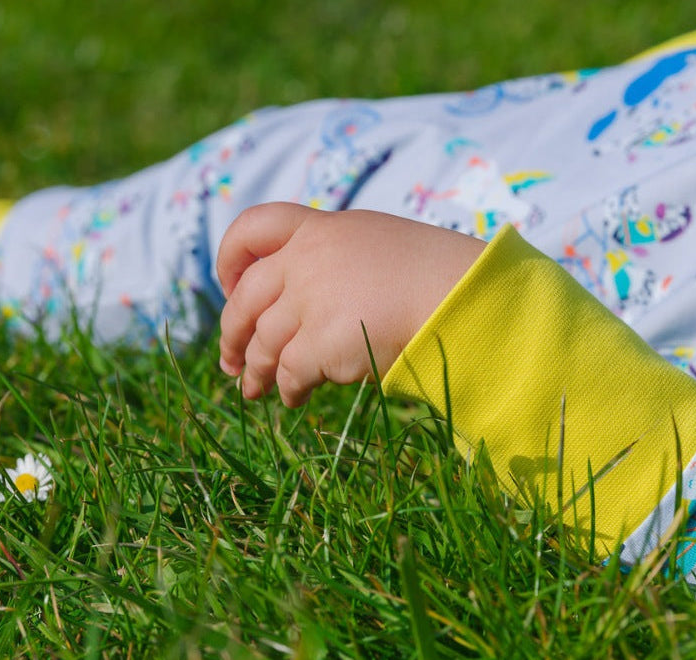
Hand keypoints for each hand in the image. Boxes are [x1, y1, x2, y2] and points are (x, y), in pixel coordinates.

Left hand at [217, 202, 484, 405]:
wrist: (465, 296)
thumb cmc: (435, 274)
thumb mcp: (378, 244)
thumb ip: (334, 257)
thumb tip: (303, 298)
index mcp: (322, 228)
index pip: (254, 225)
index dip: (231, 257)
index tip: (232, 286)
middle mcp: (308, 259)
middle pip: (246, 296)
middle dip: (231, 332)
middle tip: (230, 360)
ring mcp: (311, 300)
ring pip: (262, 341)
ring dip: (255, 370)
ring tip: (253, 390)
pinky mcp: (321, 342)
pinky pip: (288, 372)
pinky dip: (287, 389)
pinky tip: (293, 398)